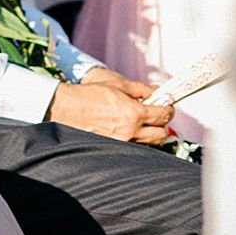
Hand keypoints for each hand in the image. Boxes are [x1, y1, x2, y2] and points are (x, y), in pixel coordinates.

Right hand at [48, 81, 172, 144]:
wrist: (66, 108)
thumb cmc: (89, 95)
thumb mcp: (118, 85)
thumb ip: (142, 89)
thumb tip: (157, 92)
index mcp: (134, 113)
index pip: (164, 115)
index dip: (169, 108)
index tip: (167, 105)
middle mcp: (131, 131)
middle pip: (162, 134)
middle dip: (162, 124)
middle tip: (156, 115)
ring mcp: (123, 142)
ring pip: (150, 143)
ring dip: (151, 133)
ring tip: (143, 123)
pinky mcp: (114, 148)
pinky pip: (136, 147)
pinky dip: (138, 140)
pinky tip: (131, 130)